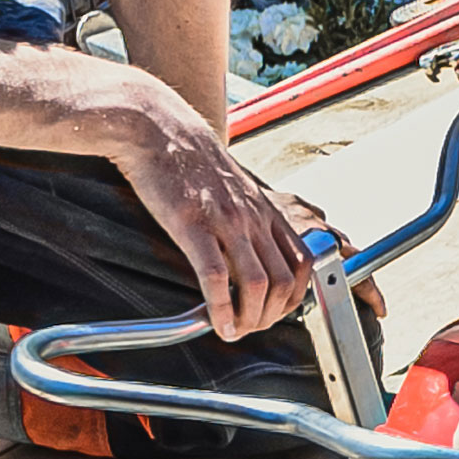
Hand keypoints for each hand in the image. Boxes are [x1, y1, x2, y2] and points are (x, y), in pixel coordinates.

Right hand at [78, 61, 313, 336]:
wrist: (156, 127)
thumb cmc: (187, 159)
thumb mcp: (231, 186)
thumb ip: (246, 215)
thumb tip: (248, 249)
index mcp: (264, 209)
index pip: (302, 263)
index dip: (294, 298)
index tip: (274, 312)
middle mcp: (253, 217)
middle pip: (285, 281)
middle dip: (273, 316)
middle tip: (252, 329)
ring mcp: (226, 221)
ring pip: (258, 284)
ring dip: (250, 319)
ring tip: (235, 332)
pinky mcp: (193, 224)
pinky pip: (217, 277)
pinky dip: (221, 308)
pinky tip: (215, 322)